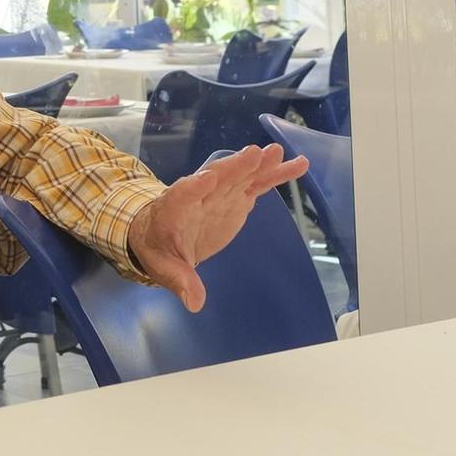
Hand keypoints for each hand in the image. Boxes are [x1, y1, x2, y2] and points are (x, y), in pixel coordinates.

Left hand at [126, 144, 308, 312]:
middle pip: (216, 179)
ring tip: (277, 153)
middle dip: (233, 168)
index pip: (182, 196)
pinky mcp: (237, 198)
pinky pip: (257, 184)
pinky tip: (297, 165)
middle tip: (253, 154)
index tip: (207, 177)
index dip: (193, 187)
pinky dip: (274, 175)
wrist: (161, 234)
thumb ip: (181, 281)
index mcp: (174, 209)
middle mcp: (198, 195)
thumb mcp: (165, 268)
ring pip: (240, 176)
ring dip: (258, 165)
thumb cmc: (159, 248)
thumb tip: (195, 302)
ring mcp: (220, 195)